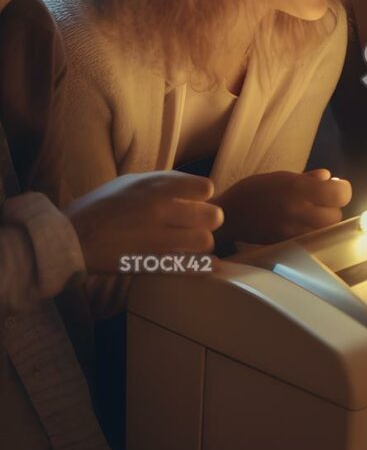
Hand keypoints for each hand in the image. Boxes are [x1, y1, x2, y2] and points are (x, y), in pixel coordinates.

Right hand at [66, 171, 223, 273]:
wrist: (71, 239)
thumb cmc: (98, 208)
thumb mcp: (129, 183)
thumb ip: (161, 182)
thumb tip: (189, 184)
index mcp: (155, 188)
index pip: (204, 188)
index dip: (203, 195)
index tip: (196, 200)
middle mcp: (160, 211)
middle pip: (212, 216)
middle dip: (210, 220)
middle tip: (201, 223)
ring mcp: (157, 239)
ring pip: (204, 241)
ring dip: (202, 243)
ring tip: (194, 243)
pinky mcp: (151, 263)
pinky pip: (188, 266)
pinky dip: (202, 267)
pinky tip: (209, 266)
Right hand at [214, 169, 352, 244]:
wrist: (227, 216)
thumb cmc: (253, 191)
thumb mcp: (279, 177)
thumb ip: (306, 178)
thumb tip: (328, 177)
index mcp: (297, 189)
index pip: (340, 194)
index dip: (342, 190)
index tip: (336, 187)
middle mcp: (298, 210)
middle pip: (336, 215)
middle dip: (332, 207)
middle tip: (322, 202)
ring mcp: (293, 230)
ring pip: (326, 230)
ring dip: (324, 222)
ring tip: (312, 214)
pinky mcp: (288, 244)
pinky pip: (312, 240)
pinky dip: (313, 233)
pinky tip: (303, 225)